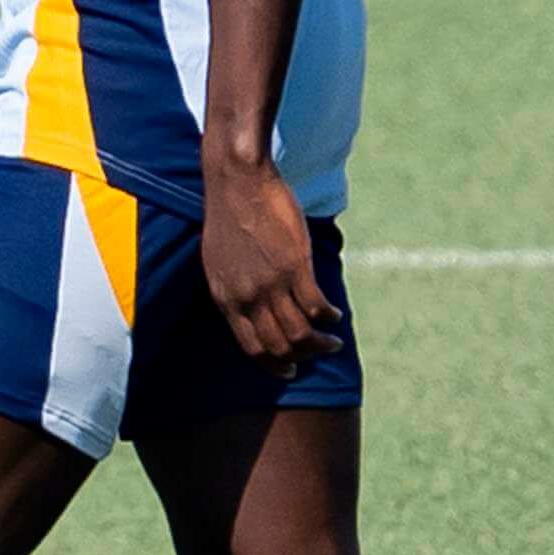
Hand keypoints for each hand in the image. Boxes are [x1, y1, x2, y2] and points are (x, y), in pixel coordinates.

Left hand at [200, 156, 344, 366]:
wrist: (237, 184)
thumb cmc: (229, 218)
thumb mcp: (218, 263)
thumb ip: (233, 288)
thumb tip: (246, 306)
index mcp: (225, 298)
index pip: (250, 347)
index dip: (272, 364)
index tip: (288, 370)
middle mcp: (246, 297)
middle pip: (278, 346)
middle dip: (301, 357)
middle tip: (319, 352)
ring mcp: (270, 284)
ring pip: (299, 333)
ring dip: (320, 342)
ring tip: (332, 339)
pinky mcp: (294, 267)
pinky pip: (316, 306)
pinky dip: (328, 316)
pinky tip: (335, 314)